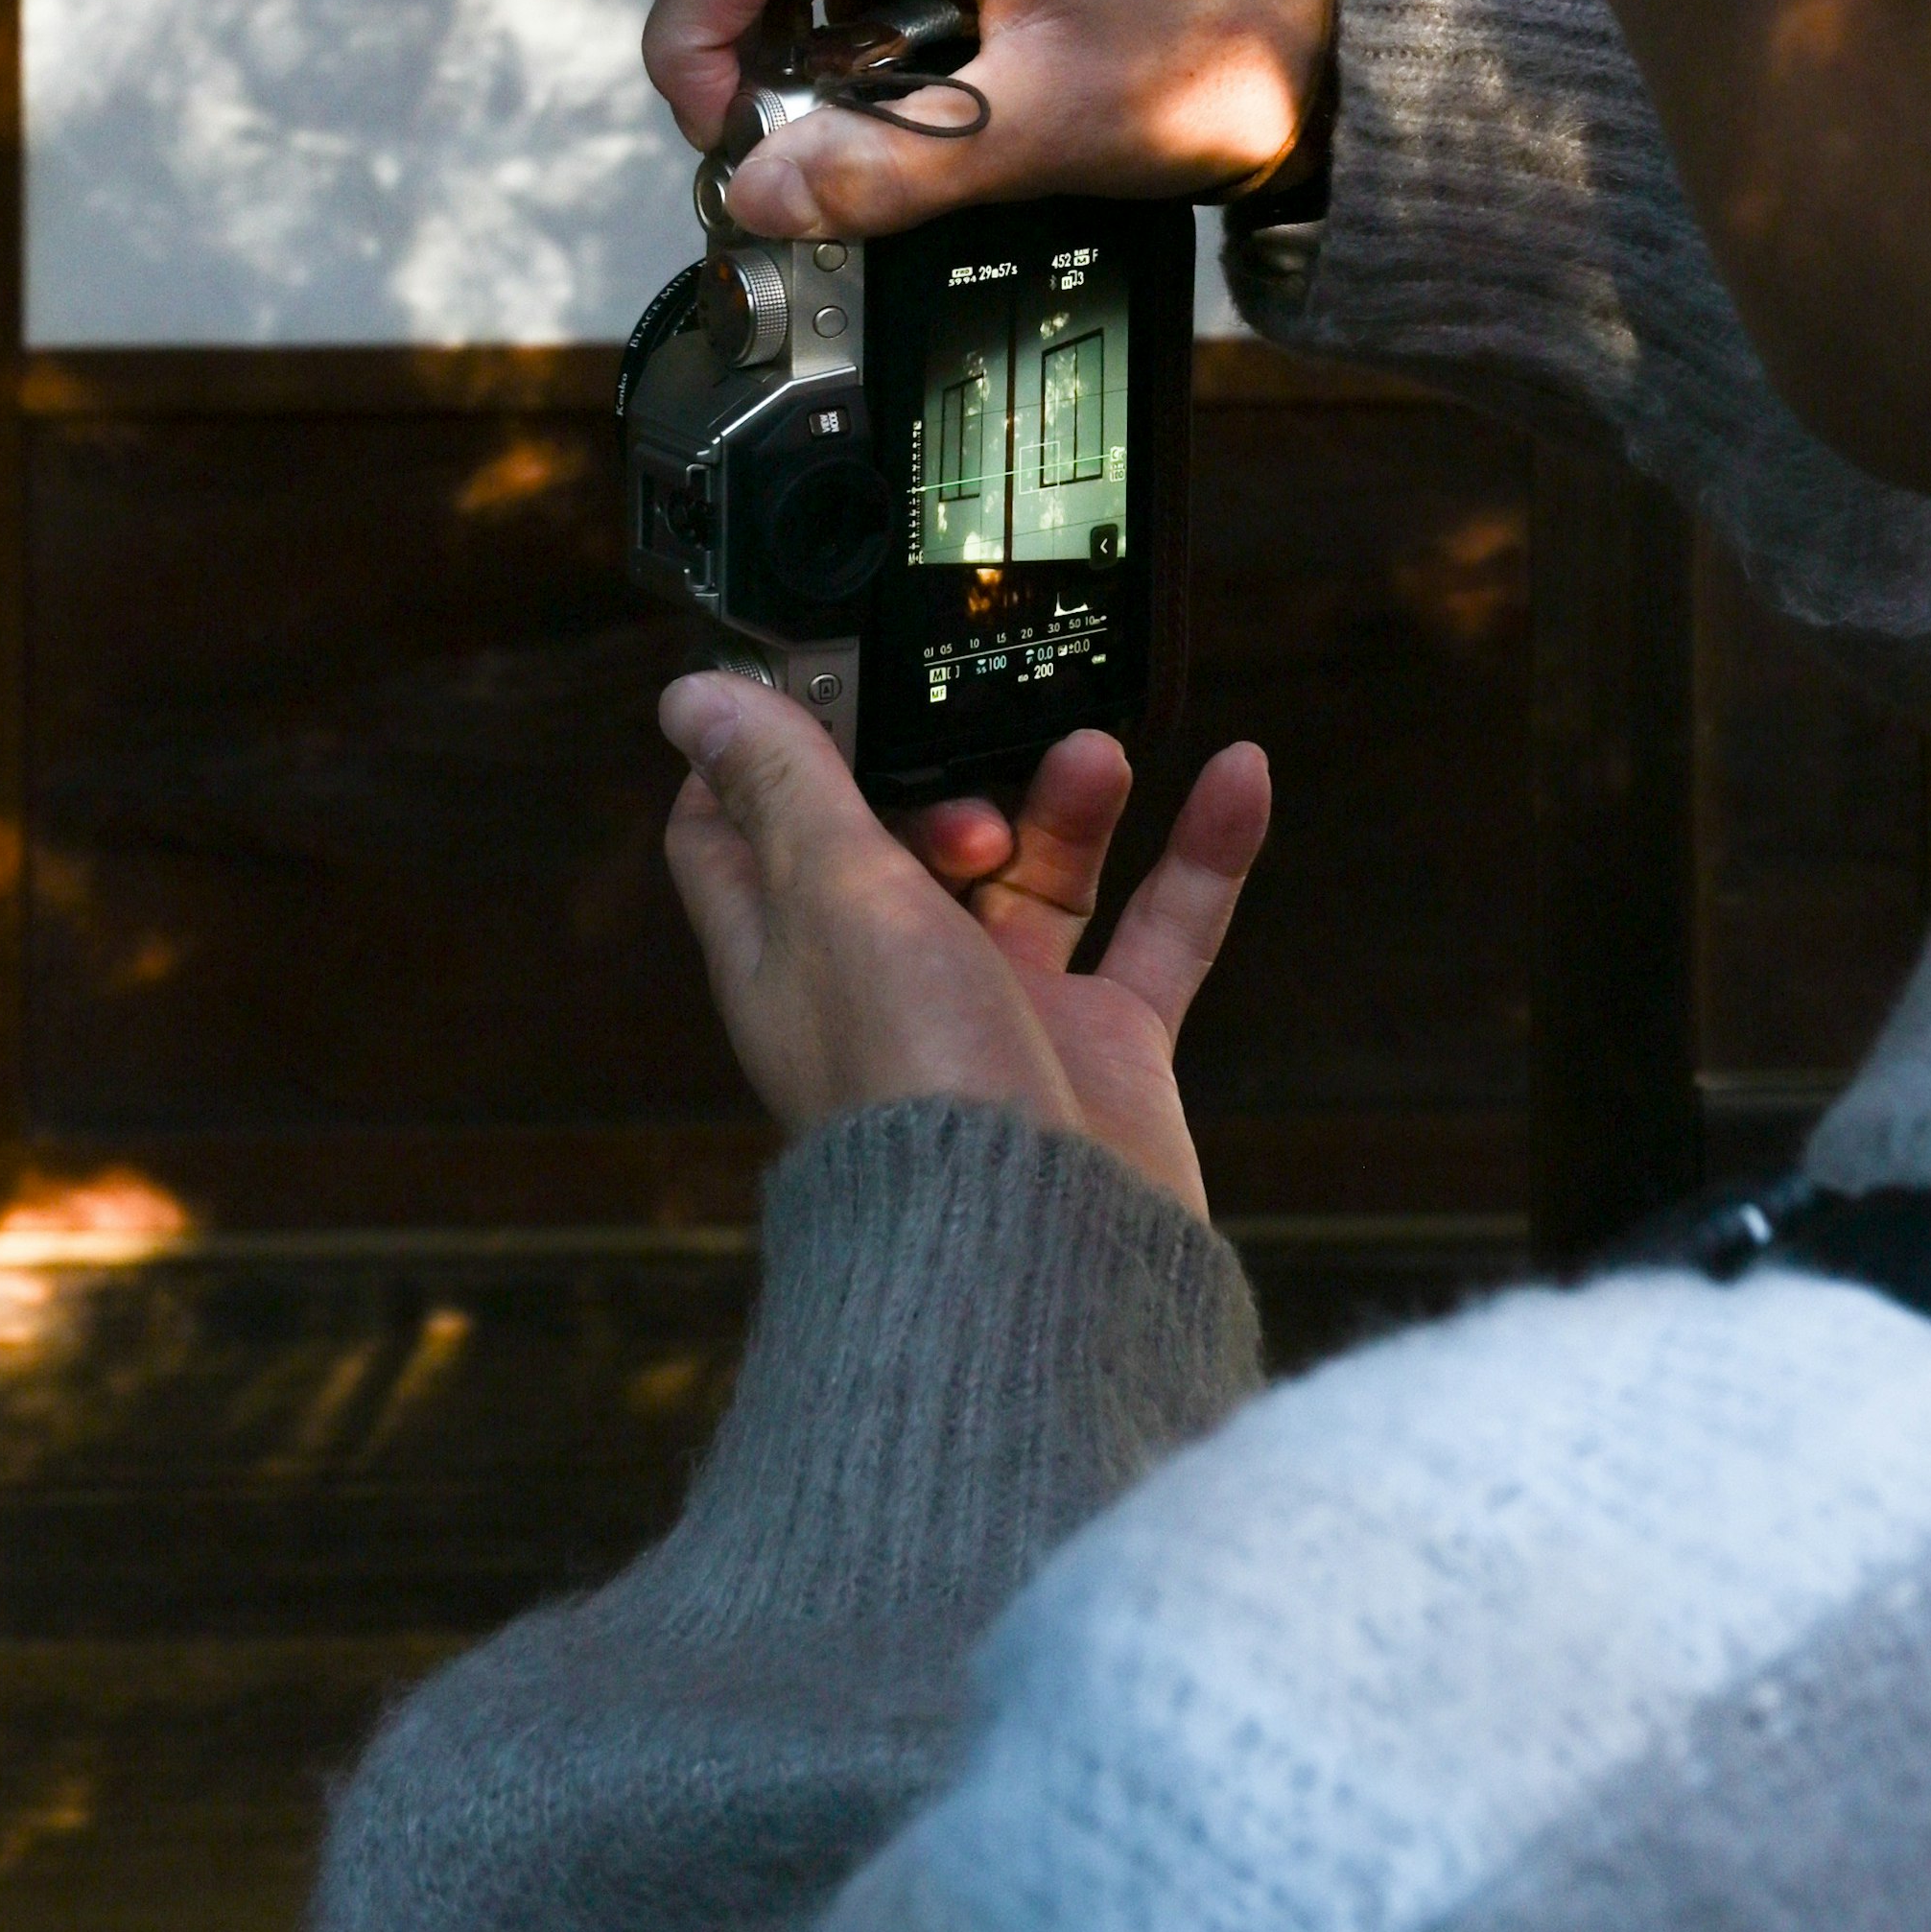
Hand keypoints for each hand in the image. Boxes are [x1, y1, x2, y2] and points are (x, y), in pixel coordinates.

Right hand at [645, 0, 1334, 242]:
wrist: (1348, 12)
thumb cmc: (1225, 50)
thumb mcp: (1047, 130)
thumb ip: (887, 166)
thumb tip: (755, 197)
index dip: (693, 34)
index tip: (721, 132)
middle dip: (723, 21)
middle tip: (766, 132)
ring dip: (778, 6)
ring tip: (833, 108)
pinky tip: (888, 63)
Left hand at [662, 674, 1270, 1216]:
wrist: (1032, 1253)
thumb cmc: (908, 1082)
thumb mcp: (834, 898)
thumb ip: (784, 788)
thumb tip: (690, 697)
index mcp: (794, 951)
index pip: (741, 832)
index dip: (767, 752)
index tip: (823, 677)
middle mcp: (889, 982)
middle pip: (905, 841)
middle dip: (949, 776)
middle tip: (975, 785)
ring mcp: (1003, 1016)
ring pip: (1039, 874)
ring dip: (1070, 800)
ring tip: (1099, 754)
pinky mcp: (1104, 1049)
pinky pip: (1162, 931)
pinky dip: (1201, 855)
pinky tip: (1240, 775)